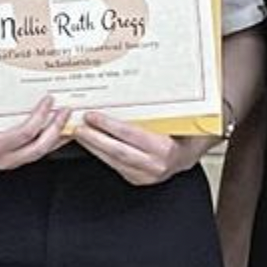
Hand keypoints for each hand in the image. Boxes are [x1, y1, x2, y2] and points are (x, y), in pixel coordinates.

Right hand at [0, 96, 70, 169]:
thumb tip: (16, 83)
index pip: (25, 133)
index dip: (40, 117)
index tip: (49, 100)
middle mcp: (1, 159)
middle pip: (38, 147)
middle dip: (56, 129)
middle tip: (66, 111)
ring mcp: (7, 162)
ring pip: (40, 152)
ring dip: (56, 136)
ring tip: (67, 122)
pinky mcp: (11, 161)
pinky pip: (34, 152)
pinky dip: (47, 141)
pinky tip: (54, 130)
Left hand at [74, 111, 212, 185]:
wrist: (189, 153)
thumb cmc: (182, 132)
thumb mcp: (175, 118)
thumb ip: (158, 108)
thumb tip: (137, 87)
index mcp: (166, 149)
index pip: (131, 135)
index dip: (109, 126)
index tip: (92, 116)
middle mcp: (156, 165)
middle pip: (118, 151)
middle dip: (94, 138)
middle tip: (77, 125)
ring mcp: (146, 175)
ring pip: (113, 160)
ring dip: (92, 146)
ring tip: (78, 132)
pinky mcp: (137, 179)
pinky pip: (114, 165)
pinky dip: (99, 153)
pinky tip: (89, 142)